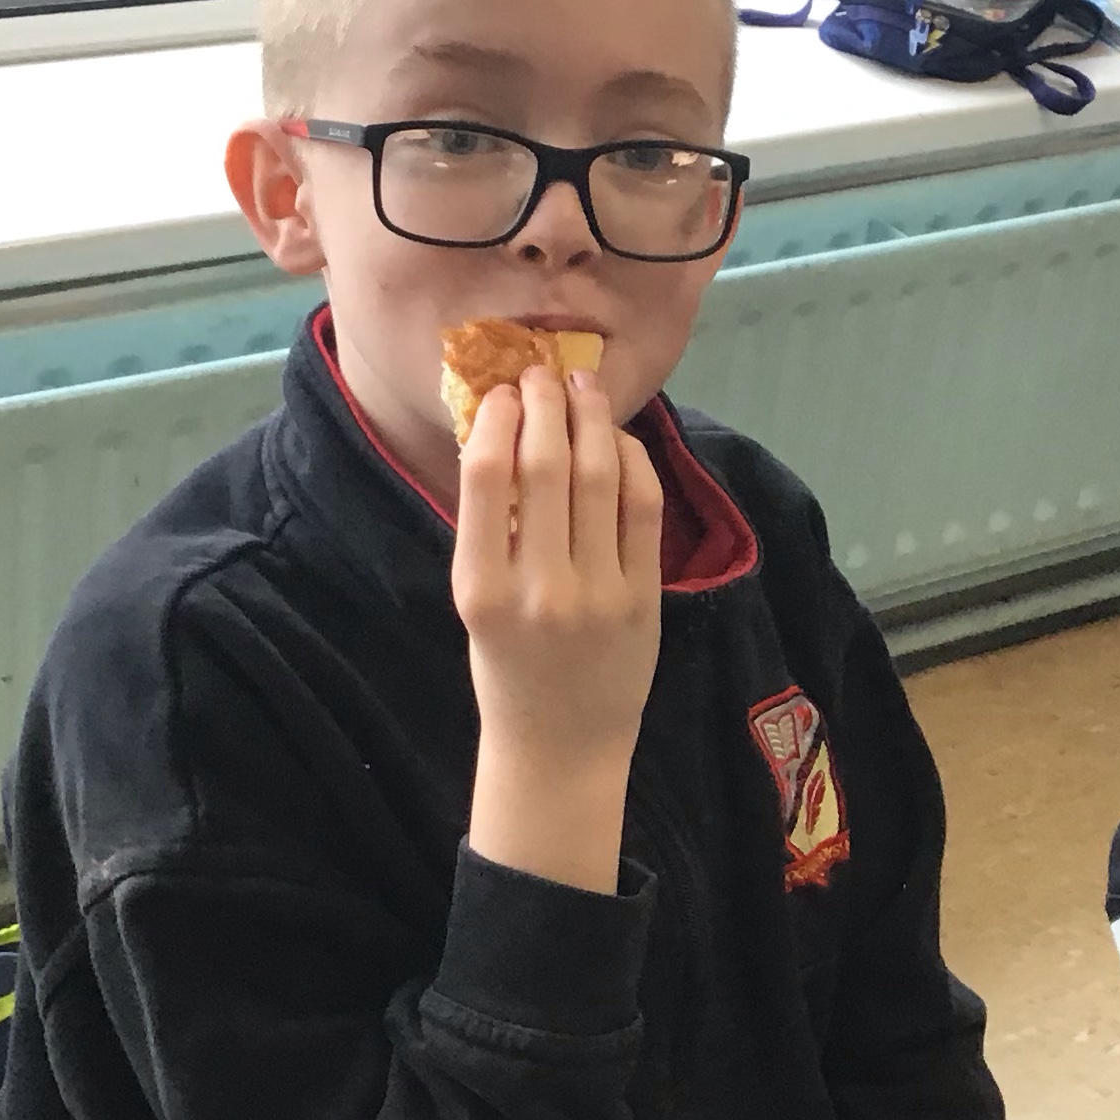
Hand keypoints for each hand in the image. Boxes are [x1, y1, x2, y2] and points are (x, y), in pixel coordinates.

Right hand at [454, 367, 664, 892]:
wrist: (560, 747)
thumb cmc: (508, 669)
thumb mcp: (476, 604)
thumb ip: (488, 532)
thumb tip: (502, 436)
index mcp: (482, 589)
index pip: (486, 478)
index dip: (499, 420)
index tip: (502, 392)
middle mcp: (540, 588)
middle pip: (548, 466)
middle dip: (546, 405)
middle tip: (543, 373)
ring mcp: (598, 593)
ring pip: (599, 477)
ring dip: (591, 420)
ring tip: (582, 386)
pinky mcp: (643, 597)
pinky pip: (641, 508)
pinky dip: (631, 461)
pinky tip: (618, 439)